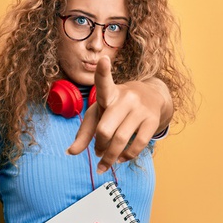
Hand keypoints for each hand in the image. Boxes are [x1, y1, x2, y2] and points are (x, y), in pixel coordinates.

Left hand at [67, 56, 172, 173]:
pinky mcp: (152, 120)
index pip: (104, 81)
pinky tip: (122, 159)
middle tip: (98, 153)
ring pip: (120, 140)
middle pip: (105, 129)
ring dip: (111, 157)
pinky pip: (138, 145)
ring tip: (106, 163)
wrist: (151, 98)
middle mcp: (126, 98)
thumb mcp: (99, 114)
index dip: (103, 71)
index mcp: (109, 93)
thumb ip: (84, 133)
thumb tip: (70, 152)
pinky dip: (127, 156)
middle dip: (99, 147)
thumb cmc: (117, 107)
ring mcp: (140, 109)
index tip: (103, 59)